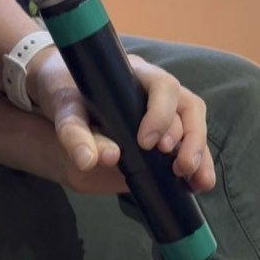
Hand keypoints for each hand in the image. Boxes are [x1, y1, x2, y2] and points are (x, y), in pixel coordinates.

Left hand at [30, 49, 215, 194]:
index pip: (164, 86)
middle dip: (190, 138)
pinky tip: (197, 184)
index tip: (145, 143)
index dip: (162, 114)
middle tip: (179, 166)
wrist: (59, 93)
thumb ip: (74, 133)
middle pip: (188, 107)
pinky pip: (188, 144)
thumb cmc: (64, 92)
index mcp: (136, 75)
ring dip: (200, 154)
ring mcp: (163, 110)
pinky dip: (197, 164)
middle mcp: (156, 91)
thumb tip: (90, 161)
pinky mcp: (162, 132)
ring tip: (197, 181)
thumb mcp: (64, 109)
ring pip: (194, 126)